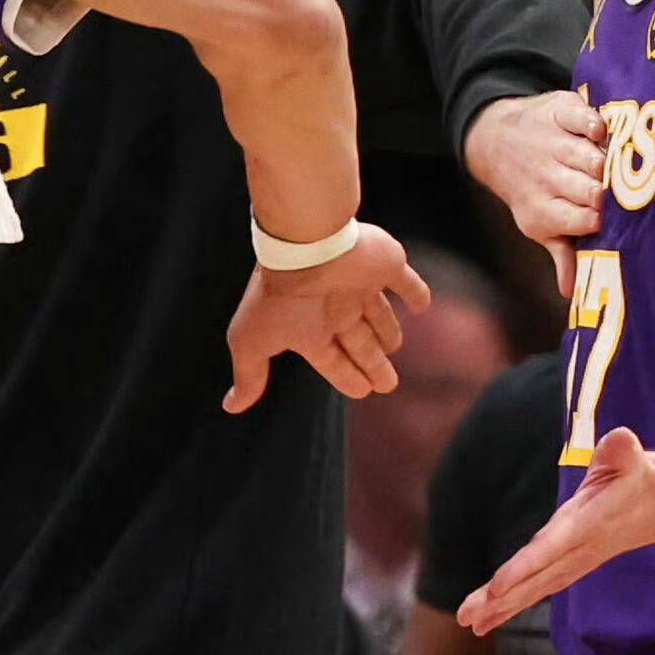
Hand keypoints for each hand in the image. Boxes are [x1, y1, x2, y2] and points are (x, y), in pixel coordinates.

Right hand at [223, 218, 414, 412]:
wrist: (304, 248)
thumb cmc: (278, 298)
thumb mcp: (253, 343)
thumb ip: (249, 374)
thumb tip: (231, 406)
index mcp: (310, 327)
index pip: (332, 360)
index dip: (348, 377)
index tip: (364, 391)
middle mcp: (336, 306)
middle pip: (360, 341)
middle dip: (373, 364)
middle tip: (388, 384)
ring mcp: (361, 284)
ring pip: (380, 314)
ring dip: (389, 331)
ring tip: (394, 345)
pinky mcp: (384, 265)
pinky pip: (406, 282)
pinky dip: (416, 293)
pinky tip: (422, 305)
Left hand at [459, 427, 654, 634]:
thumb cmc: (641, 476)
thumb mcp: (634, 456)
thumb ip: (623, 450)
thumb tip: (621, 441)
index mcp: (589, 524)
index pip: (552, 548)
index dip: (523, 567)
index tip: (496, 587)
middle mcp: (579, 549)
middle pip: (535, 578)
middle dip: (501, 598)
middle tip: (467, 615)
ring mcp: (576, 561)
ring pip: (535, 588)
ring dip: (502, 607)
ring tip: (470, 623)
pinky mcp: (572, 565)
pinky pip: (540, 587)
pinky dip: (515, 603)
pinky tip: (489, 617)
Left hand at [461, 88, 605, 248]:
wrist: (497, 142)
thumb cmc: (531, 190)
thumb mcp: (540, 225)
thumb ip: (563, 254)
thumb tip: (573, 292)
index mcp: (544, 210)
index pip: (580, 221)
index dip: (598, 221)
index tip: (612, 222)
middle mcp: (547, 177)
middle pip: (586, 189)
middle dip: (604, 193)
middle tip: (619, 194)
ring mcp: (553, 143)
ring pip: (585, 156)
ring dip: (603, 162)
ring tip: (616, 167)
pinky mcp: (559, 111)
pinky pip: (580, 117)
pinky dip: (591, 123)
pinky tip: (600, 132)